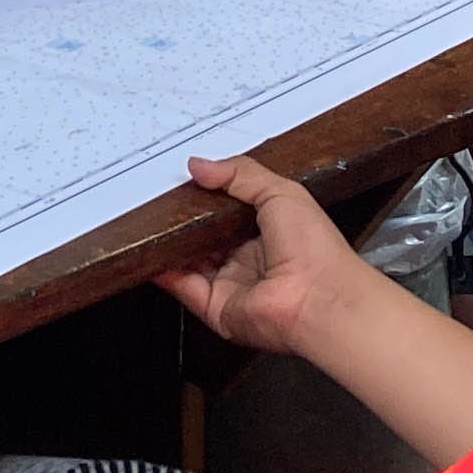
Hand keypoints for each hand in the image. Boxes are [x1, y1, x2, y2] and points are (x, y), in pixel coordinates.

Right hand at [158, 153, 372, 358]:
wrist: (321, 299)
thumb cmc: (315, 249)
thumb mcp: (281, 192)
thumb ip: (240, 174)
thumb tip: (201, 165)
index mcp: (269, 231)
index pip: (230, 211)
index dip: (209, 195)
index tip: (187, 180)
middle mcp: (249, 259)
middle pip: (207, 237)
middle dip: (185, 220)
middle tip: (163, 198)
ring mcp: (231, 284)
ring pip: (190, 261)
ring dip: (171, 244)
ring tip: (151, 220)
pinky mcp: (216, 307)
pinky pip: (183, 287)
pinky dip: (164, 270)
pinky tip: (152, 250)